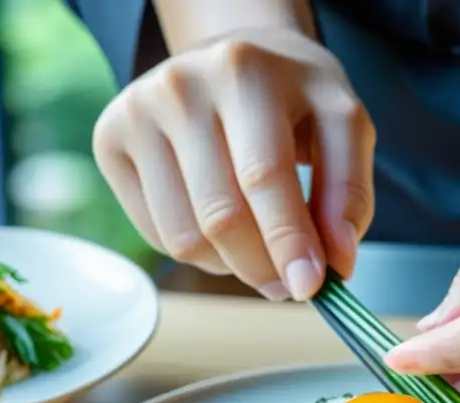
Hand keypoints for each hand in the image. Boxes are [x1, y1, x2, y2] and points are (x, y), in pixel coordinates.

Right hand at [93, 27, 374, 300]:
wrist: (237, 59)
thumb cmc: (296, 98)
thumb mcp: (344, 126)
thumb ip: (349, 193)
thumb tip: (337, 263)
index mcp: (243, 72)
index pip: (262, 175)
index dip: (288, 240)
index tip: (310, 287)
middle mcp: (179, 87)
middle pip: (220, 216)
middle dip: (264, 266)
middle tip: (293, 283)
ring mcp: (135, 114)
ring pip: (185, 238)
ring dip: (233, 265)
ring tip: (261, 242)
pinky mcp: (110, 143)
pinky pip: (159, 236)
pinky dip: (202, 254)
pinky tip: (225, 227)